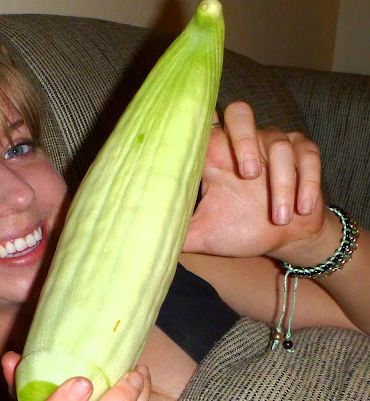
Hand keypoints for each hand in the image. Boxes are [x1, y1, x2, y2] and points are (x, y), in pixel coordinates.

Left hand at [184, 101, 327, 259]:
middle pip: (240, 113)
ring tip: (279, 217)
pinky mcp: (303, 155)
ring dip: (281, 183)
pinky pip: (306, 156)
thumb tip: (141, 240)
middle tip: (248, 175)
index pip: (201, 124)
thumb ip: (175, 234)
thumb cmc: (239, 232)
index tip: (189, 115)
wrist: (284, 239)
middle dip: (245, 139)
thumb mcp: (202, 235)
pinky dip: (306, 183)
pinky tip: (301, 209)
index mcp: (214, 159)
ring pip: (279, 144)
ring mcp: (274, 146)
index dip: (196, 113)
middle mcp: (243, 145)